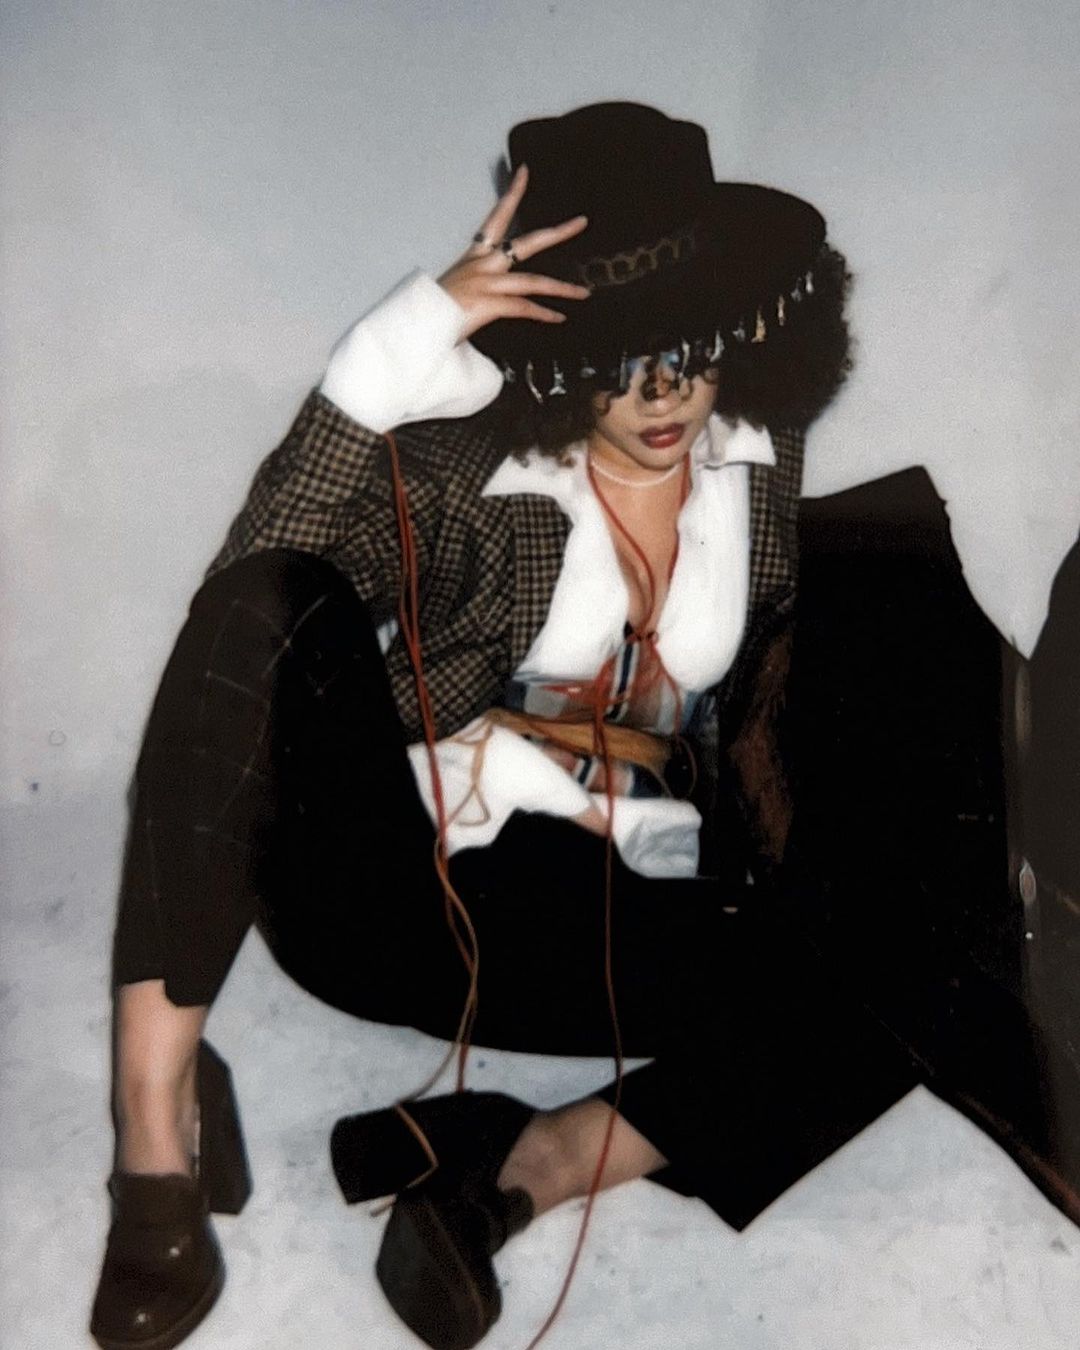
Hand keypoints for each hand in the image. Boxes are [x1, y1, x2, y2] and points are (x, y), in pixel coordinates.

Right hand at [438, 165, 589, 341]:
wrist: (416, 326)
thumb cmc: (431, 312)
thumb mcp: (454, 292)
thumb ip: (475, 289)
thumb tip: (484, 296)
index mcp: (474, 258)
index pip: (496, 218)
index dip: (512, 193)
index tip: (524, 171)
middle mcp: (482, 265)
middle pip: (527, 242)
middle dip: (558, 233)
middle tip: (582, 222)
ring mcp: (486, 283)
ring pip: (533, 281)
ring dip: (562, 288)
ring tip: (584, 292)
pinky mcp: (488, 304)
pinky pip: (524, 307)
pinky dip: (543, 314)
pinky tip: (560, 317)